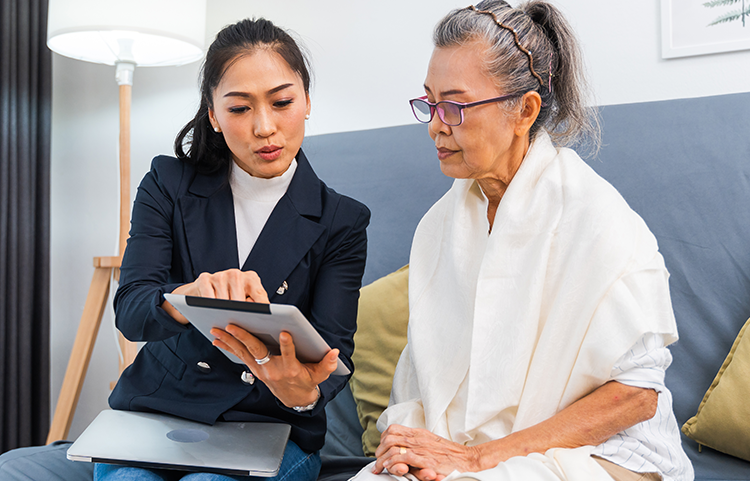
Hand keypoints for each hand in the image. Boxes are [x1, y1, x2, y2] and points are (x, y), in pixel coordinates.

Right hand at [162, 269, 268, 323]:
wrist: (202, 287)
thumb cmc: (228, 295)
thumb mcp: (244, 298)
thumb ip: (254, 306)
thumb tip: (264, 320)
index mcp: (251, 278)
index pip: (260, 295)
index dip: (262, 310)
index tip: (265, 322)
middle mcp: (236, 274)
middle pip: (241, 301)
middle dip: (240, 315)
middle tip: (239, 326)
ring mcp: (220, 275)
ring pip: (224, 302)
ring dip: (223, 314)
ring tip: (224, 321)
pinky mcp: (204, 279)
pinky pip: (209, 298)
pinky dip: (210, 308)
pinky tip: (212, 314)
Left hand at [211, 327, 338, 407]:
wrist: (294, 399)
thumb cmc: (306, 382)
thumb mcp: (320, 375)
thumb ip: (327, 364)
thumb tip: (334, 353)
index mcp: (291, 369)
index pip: (289, 355)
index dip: (287, 345)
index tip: (284, 333)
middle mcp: (273, 370)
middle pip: (257, 351)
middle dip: (244, 337)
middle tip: (233, 325)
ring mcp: (261, 370)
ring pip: (244, 352)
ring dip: (229, 340)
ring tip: (217, 329)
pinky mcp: (254, 369)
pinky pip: (240, 356)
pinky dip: (228, 348)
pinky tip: (217, 340)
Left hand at [374, 425, 481, 480]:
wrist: (467, 459)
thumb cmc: (450, 454)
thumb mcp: (431, 443)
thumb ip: (417, 445)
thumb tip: (402, 451)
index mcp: (419, 433)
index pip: (393, 429)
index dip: (383, 439)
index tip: (380, 450)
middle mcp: (418, 438)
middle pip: (389, 437)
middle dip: (379, 450)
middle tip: (377, 462)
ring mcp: (421, 448)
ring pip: (393, 447)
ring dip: (383, 459)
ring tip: (381, 467)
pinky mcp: (426, 460)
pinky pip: (403, 458)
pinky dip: (394, 463)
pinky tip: (392, 469)